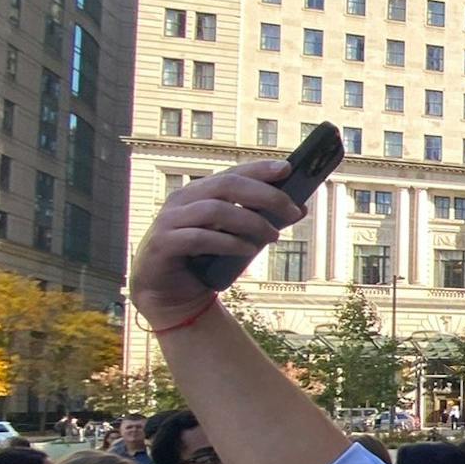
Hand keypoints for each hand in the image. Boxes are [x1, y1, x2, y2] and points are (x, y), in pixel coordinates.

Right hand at [129, 160, 301, 323]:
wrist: (171, 293)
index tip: (288, 169)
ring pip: (215, 209)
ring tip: (274, 235)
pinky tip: (249, 249)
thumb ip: (264, 221)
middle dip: (264, 195)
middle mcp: (182, 200)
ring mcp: (170, 220)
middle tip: (291, 209)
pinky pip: (200, 238)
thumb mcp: (239, 237)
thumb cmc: (206, 261)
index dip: (259, 169)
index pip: (232, 173)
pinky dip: (229, 242)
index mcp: (199, 192)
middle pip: (226, 185)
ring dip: (251, 221)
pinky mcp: (164, 243)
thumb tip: (301, 209)